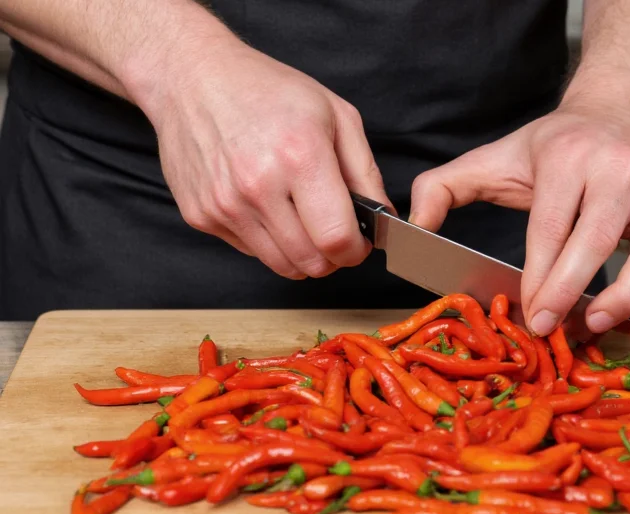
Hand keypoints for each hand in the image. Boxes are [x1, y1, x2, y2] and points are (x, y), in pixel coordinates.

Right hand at [144, 42, 388, 278]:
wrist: (192, 77)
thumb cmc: (268, 91)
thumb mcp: (336, 115)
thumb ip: (366, 172)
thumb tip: (384, 218)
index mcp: (299, 155)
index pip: (337, 239)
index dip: (356, 250)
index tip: (359, 243)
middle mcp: (258, 185)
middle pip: (311, 263)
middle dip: (332, 258)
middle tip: (333, 234)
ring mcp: (225, 205)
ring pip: (282, 266)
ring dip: (301, 254)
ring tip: (303, 220)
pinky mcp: (202, 215)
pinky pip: (251, 251)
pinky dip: (268, 240)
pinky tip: (268, 207)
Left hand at [409, 86, 629, 346]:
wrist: (620, 111)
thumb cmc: (556, 146)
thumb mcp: (494, 156)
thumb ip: (443, 187)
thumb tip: (413, 226)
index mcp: (571, 158)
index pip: (554, 226)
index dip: (541, 278)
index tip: (530, 317)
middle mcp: (624, 171)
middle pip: (601, 240)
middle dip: (572, 293)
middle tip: (553, 330)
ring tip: (600, 328)